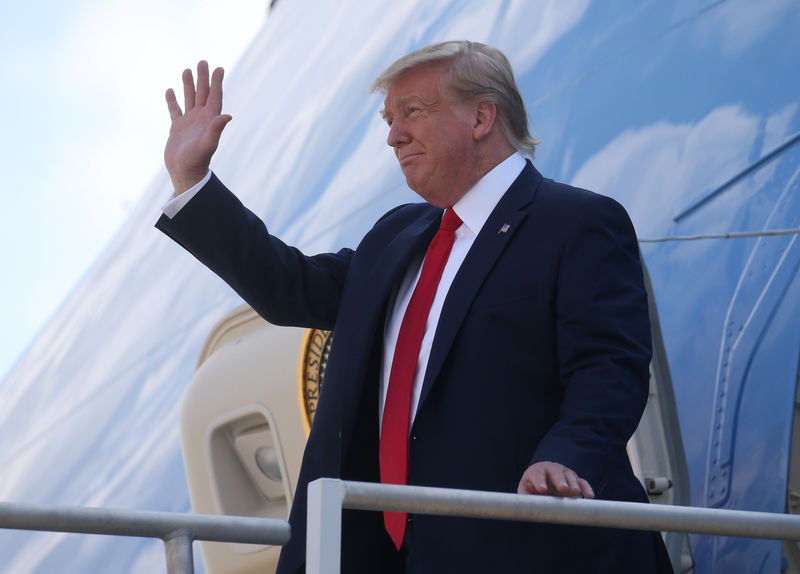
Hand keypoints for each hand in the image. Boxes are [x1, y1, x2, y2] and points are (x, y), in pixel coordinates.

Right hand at [164, 61, 232, 193]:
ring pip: (189, 99)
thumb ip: (216, 129)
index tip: (219, 68)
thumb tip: (227, 115)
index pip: (215, 97)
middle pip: (203, 94)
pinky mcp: (177, 128)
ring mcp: (189, 123)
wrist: (185, 173)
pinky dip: (172, 101)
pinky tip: (170, 91)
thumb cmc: (198, 160)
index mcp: (210, 120)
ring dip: (189, 85)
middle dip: (203, 78)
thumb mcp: (208, 143)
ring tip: (187, 70)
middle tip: (203, 62)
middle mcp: (201, 119)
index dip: (217, 83)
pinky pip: (175, 110)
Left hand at [517, 461, 594, 497]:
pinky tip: (590, 496)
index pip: (537, 474)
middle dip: (560, 480)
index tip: (542, 490)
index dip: (539, 481)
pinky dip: (586, 488)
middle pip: (556, 472)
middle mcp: (552, 469)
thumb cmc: (533, 486)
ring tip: (575, 492)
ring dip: (573, 484)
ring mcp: (565, 473)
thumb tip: (524, 508)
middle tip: (563, 488)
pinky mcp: (575, 479)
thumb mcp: (526, 489)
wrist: (545, 478)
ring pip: (570, 476)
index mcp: (537, 471)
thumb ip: (525, 496)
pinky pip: (582, 482)